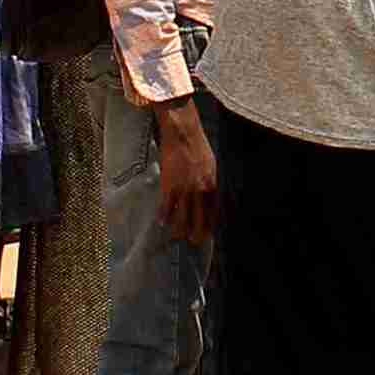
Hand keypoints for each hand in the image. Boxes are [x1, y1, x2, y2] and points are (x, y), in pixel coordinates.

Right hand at [151, 99, 217, 242]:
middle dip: (196, 234)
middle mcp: (200, 192)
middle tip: (193, 241)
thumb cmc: (198, 147)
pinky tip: (161, 222)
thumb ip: (210, 182)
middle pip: (199, 220)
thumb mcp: (212, 166)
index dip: (210, 226)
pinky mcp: (169, 186)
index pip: (213, 213)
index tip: (207, 234)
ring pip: (181, 218)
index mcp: (212, 186)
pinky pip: (166, 208)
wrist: (183, 133)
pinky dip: (163, 216)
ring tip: (177, 235)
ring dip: (179, 229)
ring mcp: (184, 190)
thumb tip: (209, 195)